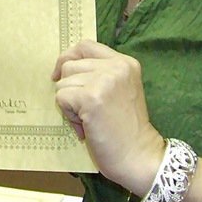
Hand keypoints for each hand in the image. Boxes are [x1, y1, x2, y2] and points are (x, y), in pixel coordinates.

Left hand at [52, 39, 164, 192]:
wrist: (139, 156)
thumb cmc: (125, 130)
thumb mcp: (119, 91)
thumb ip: (99, 75)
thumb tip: (61, 68)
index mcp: (125, 63)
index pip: (85, 45)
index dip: (69, 58)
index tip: (61, 75)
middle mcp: (116, 67)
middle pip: (69, 65)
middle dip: (70, 89)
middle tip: (88, 111)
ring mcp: (104, 80)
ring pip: (62, 82)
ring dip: (69, 104)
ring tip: (90, 119)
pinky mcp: (91, 97)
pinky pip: (62, 97)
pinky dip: (68, 115)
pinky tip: (86, 126)